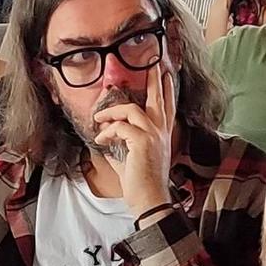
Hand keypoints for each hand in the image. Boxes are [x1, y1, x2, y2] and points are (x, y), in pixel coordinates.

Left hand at [92, 60, 175, 218]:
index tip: (164, 75)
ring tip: (99, 118)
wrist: (149, 200)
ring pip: (132, 109)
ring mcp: (153, 135)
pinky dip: (107, 132)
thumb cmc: (140, 184)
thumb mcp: (128, 160)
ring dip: (112, 112)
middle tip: (153, 65)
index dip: (166, 90)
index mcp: (162, 135)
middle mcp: (161, 132)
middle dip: (154, 80)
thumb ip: (120, 146)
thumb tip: (105, 141)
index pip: (167, 107)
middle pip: (158, 99)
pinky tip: (100, 140)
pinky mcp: (142, 141)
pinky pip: (120, 127)